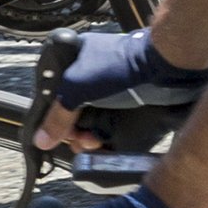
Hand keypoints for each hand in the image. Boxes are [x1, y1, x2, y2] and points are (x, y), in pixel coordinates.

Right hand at [39, 28, 207, 154]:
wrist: (166, 66)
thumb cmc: (122, 64)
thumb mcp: (77, 88)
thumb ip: (57, 116)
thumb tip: (41, 139)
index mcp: (76, 62)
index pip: (55, 97)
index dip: (55, 118)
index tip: (58, 134)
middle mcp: (93, 76)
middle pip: (74, 113)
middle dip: (73, 132)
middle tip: (80, 140)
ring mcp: (112, 90)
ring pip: (92, 122)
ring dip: (89, 138)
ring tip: (94, 143)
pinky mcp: (130, 102)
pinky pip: (112, 125)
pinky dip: (106, 137)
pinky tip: (105, 145)